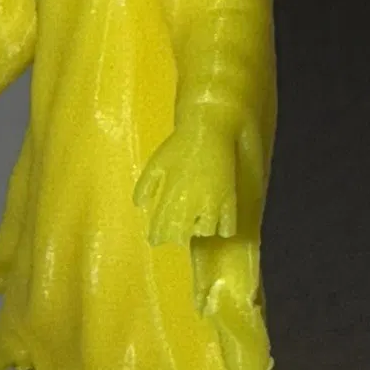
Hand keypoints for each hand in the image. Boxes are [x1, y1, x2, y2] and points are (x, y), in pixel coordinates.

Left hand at [134, 116, 238, 244]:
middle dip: (177, 235)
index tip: (155, 239)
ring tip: (197, 223)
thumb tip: (139, 206)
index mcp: (170, 197)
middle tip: (176, 231)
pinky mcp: (229, 199)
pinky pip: (228, 227)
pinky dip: (222, 229)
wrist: (208, 130)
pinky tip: (218, 221)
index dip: (157, 237)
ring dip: (200, 231)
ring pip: (206, 232)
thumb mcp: (155, 163)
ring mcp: (212, 203)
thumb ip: (145, 186)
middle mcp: (190, 204)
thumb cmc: (179, 145)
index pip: (161, 228)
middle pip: (182, 235)